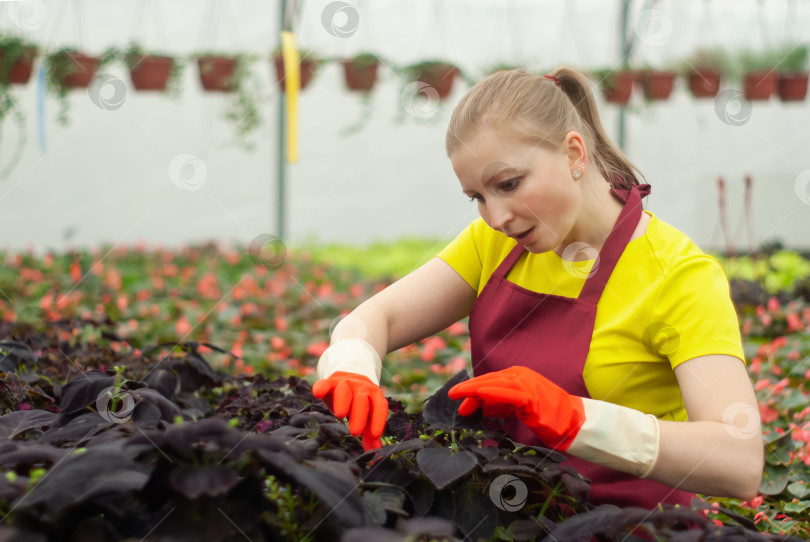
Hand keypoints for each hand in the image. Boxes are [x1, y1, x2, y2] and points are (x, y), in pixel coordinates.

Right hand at [312, 371, 388, 450]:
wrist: (349, 379)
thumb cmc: (359, 404)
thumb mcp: (366, 417)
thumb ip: (369, 433)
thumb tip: (376, 455)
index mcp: (374, 395)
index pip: (379, 406)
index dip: (377, 420)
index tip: (373, 435)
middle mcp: (361, 387)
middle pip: (362, 399)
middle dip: (359, 414)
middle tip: (355, 432)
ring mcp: (345, 382)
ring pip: (344, 389)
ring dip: (343, 401)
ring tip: (340, 415)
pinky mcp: (329, 382)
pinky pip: (325, 383)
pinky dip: (321, 387)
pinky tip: (318, 394)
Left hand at [447, 366, 585, 449]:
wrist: (574, 422)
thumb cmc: (547, 416)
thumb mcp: (518, 408)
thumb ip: (501, 404)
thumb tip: (482, 406)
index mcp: (518, 377)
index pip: (489, 381)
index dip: (472, 390)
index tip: (458, 401)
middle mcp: (521, 376)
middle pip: (488, 380)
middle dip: (468, 389)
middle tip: (451, 396)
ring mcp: (526, 385)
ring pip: (494, 384)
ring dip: (474, 389)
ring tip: (459, 395)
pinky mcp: (531, 398)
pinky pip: (508, 394)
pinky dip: (493, 394)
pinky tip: (479, 395)